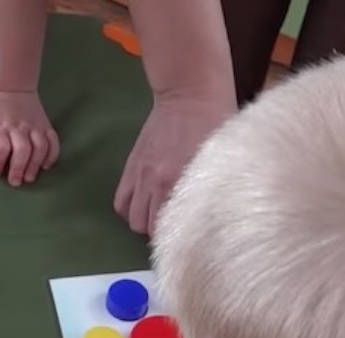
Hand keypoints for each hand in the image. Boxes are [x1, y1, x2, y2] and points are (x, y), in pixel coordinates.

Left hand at [0, 90, 59, 187]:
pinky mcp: (45, 126)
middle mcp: (18, 127)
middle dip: (18, 169)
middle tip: (15, 182)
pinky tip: (45, 165)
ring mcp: (34, 126)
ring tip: (29, 177)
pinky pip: (53, 142)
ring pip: (39, 148)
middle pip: (22, 150)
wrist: (13, 87)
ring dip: (35, 165)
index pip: (0, 148)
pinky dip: (52, 155)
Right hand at [114, 90, 235, 234]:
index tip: (191, 236)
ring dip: (145, 222)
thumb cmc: (217, 122)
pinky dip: (130, 209)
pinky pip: (121, 201)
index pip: (173, 228)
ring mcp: (141, 175)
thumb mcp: (224, 157)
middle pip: (148, 229)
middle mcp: (157, 183)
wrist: (190, 92)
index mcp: (182, 182)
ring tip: (160, 217)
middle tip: (177, 227)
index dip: (181, 238)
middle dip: (161, 233)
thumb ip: (215, 187)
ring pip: (133, 219)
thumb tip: (219, 213)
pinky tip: (145, 205)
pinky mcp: (131, 167)